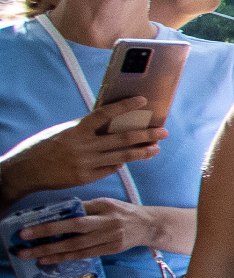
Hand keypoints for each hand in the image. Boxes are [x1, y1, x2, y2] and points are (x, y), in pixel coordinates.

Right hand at [2, 99, 166, 197]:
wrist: (25, 172)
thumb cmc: (42, 147)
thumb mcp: (62, 132)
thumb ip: (85, 128)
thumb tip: (108, 122)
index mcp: (76, 130)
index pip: (105, 114)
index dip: (125, 106)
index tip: (142, 100)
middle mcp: (83, 146)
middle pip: (122, 139)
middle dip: (146, 135)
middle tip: (164, 132)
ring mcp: (86, 164)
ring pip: (121, 157)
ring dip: (141, 152)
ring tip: (156, 148)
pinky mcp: (86, 178)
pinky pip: (110, 169)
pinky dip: (121, 163)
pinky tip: (133, 159)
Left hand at [17, 197, 165, 264]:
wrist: (149, 225)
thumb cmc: (124, 212)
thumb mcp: (107, 203)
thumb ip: (86, 206)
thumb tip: (61, 210)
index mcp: (104, 207)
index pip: (74, 214)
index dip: (51, 223)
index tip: (29, 229)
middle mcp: (107, 223)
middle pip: (73, 232)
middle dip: (47, 239)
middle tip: (24, 245)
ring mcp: (109, 238)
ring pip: (77, 247)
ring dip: (53, 253)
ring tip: (33, 256)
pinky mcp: (111, 250)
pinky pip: (85, 255)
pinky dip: (67, 258)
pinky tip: (51, 260)